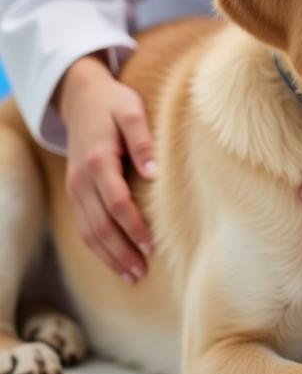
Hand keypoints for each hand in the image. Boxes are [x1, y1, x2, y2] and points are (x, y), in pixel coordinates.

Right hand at [57, 55, 155, 281]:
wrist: (81, 97)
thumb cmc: (113, 103)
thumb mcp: (132, 111)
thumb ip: (143, 141)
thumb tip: (154, 173)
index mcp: (98, 161)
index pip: (116, 203)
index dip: (133, 227)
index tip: (151, 245)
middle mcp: (81, 180)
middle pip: (99, 226)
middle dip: (120, 252)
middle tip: (142, 273)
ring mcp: (75, 188)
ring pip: (88, 231)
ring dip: (109, 256)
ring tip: (132, 276)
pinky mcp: (76, 192)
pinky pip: (84, 226)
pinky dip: (98, 247)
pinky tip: (115, 260)